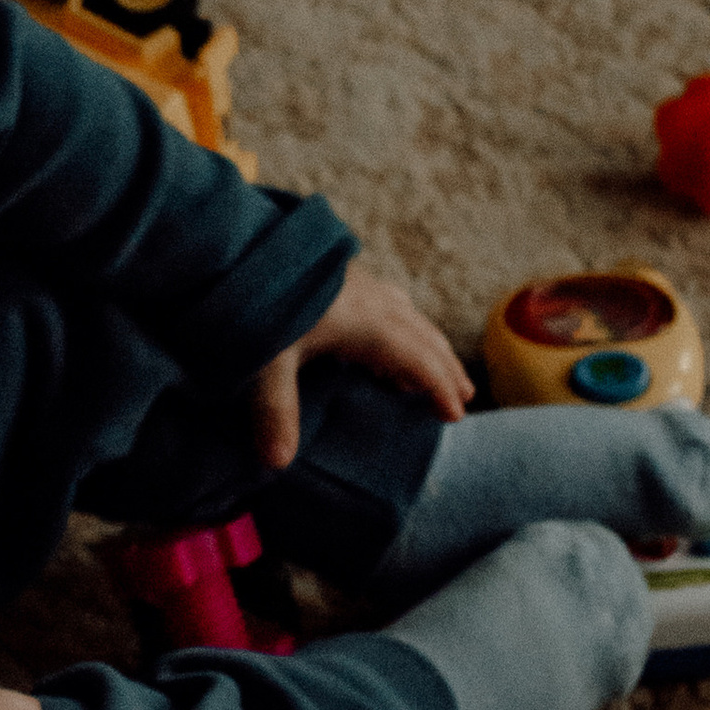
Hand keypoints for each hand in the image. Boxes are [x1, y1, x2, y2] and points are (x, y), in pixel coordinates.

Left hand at [249, 260, 472, 471]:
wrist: (245, 244)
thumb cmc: (259, 300)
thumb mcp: (266, 361)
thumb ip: (276, 412)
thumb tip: (278, 464)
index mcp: (369, 324)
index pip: (418, 361)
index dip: (439, 388)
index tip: (455, 416)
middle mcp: (376, 302)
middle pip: (425, 338)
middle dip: (446, 369)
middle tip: (465, 398)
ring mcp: (363, 285)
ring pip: (411, 319)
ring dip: (430, 346)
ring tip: (439, 371)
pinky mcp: (347, 275)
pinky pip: (392, 305)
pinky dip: (406, 327)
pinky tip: (394, 334)